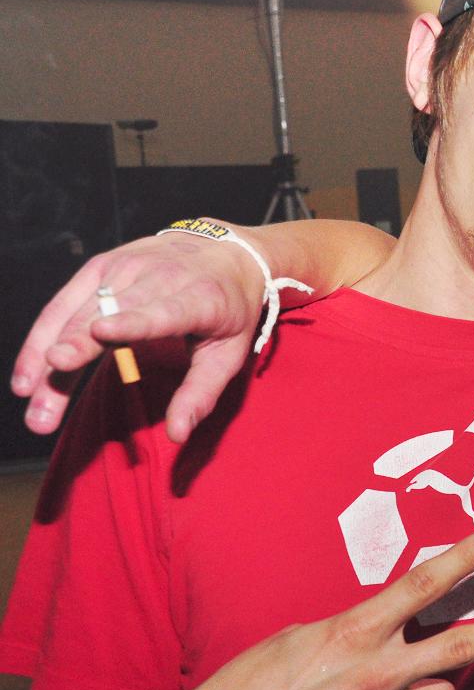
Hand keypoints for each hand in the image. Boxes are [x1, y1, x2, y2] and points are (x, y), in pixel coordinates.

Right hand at [11, 232, 264, 442]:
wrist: (228, 253)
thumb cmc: (230, 311)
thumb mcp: (230, 353)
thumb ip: (202, 393)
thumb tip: (178, 435)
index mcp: (198, 297)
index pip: (161, 311)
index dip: (133, 322)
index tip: (102, 333)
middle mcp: (157, 276)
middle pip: (105, 316)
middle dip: (72, 353)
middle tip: (41, 396)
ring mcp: (124, 266)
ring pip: (76, 312)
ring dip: (46, 355)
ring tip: (27, 396)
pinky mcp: (100, 265)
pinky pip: (63, 303)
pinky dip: (41, 336)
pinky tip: (28, 372)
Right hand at [142, 529, 473, 689]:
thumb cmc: (251, 682)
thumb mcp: (303, 636)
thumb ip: (358, 632)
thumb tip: (393, 635)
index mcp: (356, 633)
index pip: (424, 586)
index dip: (465, 558)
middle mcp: (380, 675)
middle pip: (464, 647)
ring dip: (432, 688)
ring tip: (391, 689)